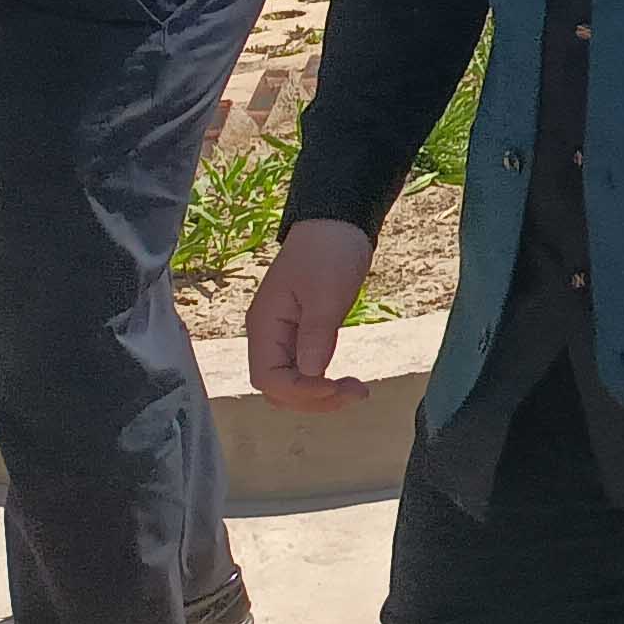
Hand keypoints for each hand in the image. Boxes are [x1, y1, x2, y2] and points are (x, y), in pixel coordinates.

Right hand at [247, 218, 379, 409]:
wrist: (337, 223)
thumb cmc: (329, 251)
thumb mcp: (327, 291)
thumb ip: (316, 332)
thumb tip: (312, 373)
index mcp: (265, 326)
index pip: (268, 378)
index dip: (300, 391)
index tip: (336, 387)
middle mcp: (267, 336)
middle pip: (277, 388)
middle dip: (312, 399)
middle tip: (356, 393)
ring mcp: (283, 336)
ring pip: (291, 383)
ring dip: (320, 394)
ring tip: (357, 391)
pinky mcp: (300, 334)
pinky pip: (304, 370)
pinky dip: (322, 381)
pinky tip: (346, 382)